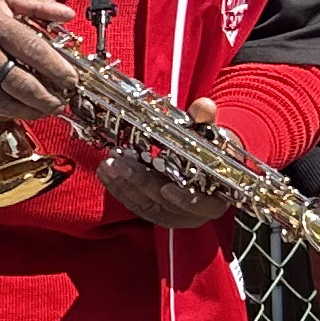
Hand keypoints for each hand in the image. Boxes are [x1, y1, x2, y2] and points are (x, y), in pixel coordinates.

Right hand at [0, 0, 90, 123]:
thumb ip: (34, 2)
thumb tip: (65, 14)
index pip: (34, 51)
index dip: (58, 69)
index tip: (71, 79)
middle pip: (22, 84)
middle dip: (48, 98)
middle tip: (62, 100)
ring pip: (4, 103)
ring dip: (29, 110)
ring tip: (44, 109)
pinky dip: (3, 112)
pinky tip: (15, 109)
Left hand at [102, 100, 235, 231]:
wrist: (206, 166)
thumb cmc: (212, 151)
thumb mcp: (212, 135)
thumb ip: (206, 121)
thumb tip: (204, 105)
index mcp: (214, 200)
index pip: (201, 206)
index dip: (185, 199)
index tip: (166, 189)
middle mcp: (192, 215)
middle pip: (163, 203)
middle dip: (139, 182)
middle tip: (119, 163)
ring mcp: (170, 215)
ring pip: (144, 204)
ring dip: (123, 185)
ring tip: (107, 164)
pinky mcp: (153, 211)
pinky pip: (134, 203)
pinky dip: (118, 188)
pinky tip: (105, 172)